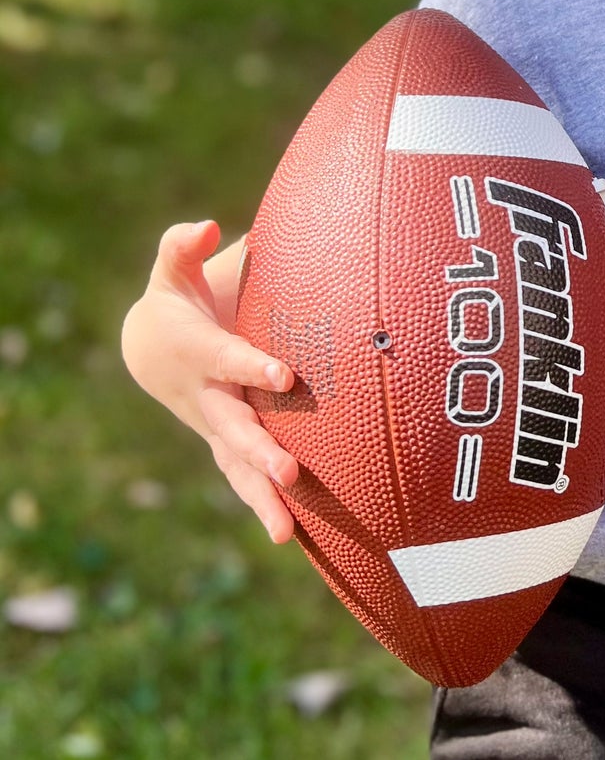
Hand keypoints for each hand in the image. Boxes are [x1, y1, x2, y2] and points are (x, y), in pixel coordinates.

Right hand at [120, 220, 298, 542]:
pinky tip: (294, 538)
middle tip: (289, 472)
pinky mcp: (226, 442)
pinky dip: (264, 507)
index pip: (230, 359)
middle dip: (259, 449)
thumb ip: (183, 245)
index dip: (254, 365)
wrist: (150, 347)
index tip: (285, 374)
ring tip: (286, 532)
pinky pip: (244, 478)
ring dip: (261, 498)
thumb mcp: (172, 267)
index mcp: (200, 350)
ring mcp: (215, 424)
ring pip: (238, 466)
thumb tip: (204, 226)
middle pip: (234, 426)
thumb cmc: (177, 296)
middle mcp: (207, 396)